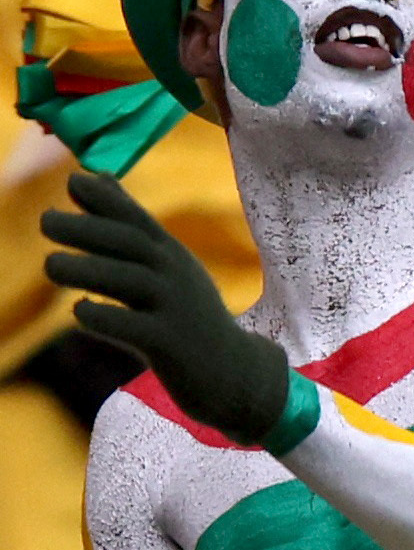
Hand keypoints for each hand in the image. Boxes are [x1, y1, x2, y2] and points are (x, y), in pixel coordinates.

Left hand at [41, 172, 287, 443]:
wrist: (231, 371)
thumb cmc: (186, 317)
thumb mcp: (166, 267)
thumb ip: (130, 227)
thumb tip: (95, 177)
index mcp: (172, 257)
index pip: (138, 221)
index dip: (108, 200)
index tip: (74, 180)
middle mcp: (177, 276)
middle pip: (133, 245)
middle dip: (90, 230)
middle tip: (45, 220)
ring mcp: (176, 309)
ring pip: (132, 282)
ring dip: (90, 270)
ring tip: (50, 265)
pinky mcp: (170, 344)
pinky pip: (135, 327)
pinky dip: (106, 317)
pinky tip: (79, 311)